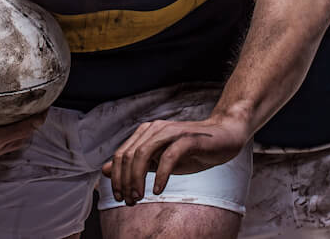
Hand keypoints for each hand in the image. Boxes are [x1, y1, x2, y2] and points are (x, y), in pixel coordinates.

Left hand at [101, 115, 248, 204]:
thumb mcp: (160, 160)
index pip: (121, 155)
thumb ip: (135, 164)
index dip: (117, 178)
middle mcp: (156, 128)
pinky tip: (158, 190)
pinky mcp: (188, 139)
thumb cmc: (192, 149)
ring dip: (137, 179)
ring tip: (140, 197)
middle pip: (128, 155)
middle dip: (125, 181)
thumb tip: (105, 171)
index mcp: (146, 132)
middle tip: (130, 201)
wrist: (224, 136)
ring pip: (143, 153)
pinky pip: (168, 156)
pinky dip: (160, 175)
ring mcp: (171, 132)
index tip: (121, 198)